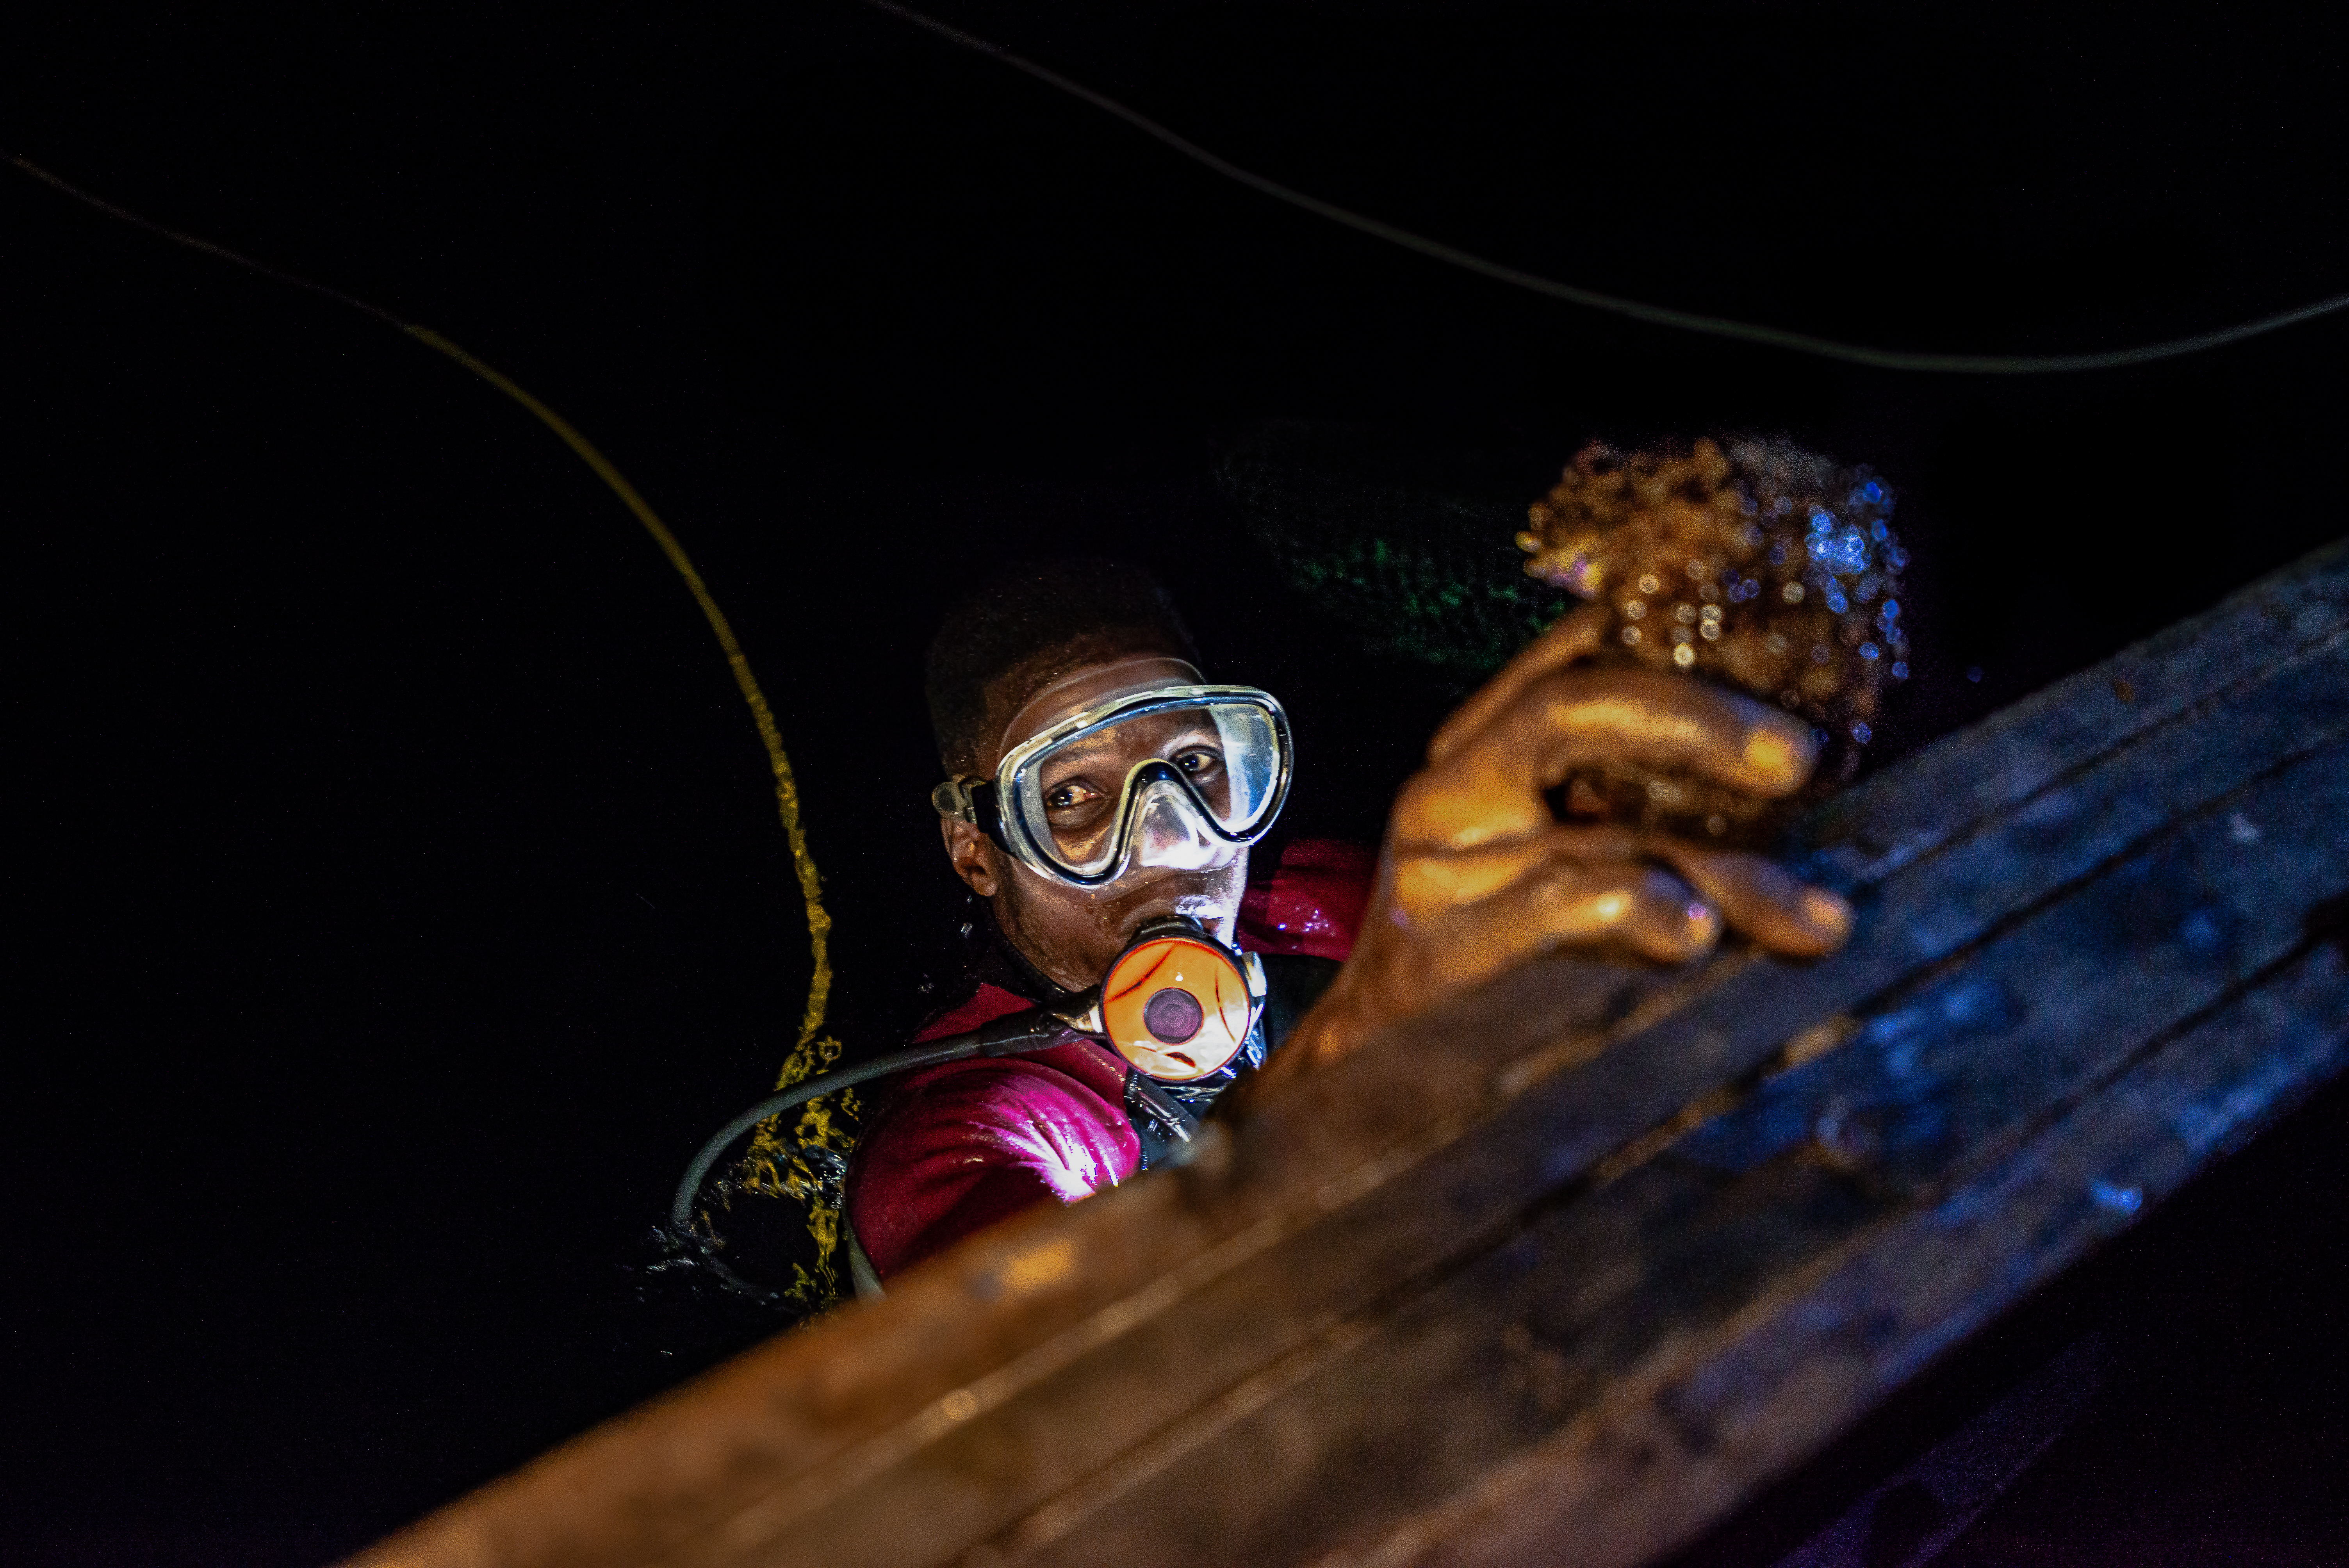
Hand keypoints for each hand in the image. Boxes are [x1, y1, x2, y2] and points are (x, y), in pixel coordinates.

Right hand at [1270, 605, 1853, 1073]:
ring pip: (1585, 825)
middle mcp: (1450, 788)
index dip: (1676, 640)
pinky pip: (1553, 905)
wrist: (1364, 1085)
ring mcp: (1438, 868)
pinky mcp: (1437, 952)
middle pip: (1572, 708)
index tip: (1783, 660)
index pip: (1575, 654)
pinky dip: (1636, 908)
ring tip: (1811, 916)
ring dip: (1716, 866)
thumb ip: (1661, 837)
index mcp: (1482, 747)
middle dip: (1699, 722)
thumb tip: (1819, 871)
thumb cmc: (1494, 967)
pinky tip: (1695, 933)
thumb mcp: (1568, 870)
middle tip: (1800, 762)